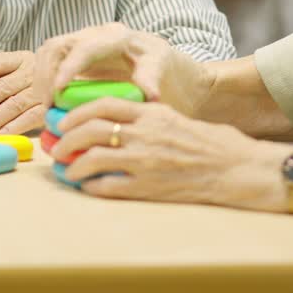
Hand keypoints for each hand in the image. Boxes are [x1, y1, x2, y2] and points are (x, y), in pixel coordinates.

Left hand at [0, 52, 44, 135]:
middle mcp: (32, 72)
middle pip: (4, 87)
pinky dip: (14, 127)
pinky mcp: (48, 108)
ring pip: (15, 104)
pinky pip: (30, 118)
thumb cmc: (25, 78)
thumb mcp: (13, 68)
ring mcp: (42, 90)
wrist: (63, 82)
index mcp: (20, 59)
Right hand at [31, 22, 212, 115]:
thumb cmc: (167, 69)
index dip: (67, 69)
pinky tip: (48, 102)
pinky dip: (44, 81)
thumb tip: (149, 93)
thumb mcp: (163, 69)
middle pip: (56, 45)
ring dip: (41, 78)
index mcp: (116, 36)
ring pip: (47, 53)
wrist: (169, 69)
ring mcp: (81, 43)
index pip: (84, 48)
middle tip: (47, 105)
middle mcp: (94, 34)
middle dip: (46, 75)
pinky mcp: (74, 56)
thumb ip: (152, 77)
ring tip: (46, 106)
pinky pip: (50, 63)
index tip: (58, 92)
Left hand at [52, 98, 288, 210]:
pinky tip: (86, 187)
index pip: (103, 104)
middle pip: (91, 130)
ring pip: (93, 159)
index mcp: (151, 114)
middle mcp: (144, 135)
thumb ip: (144, 116)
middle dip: (67, 138)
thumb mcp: (174, 117)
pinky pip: (109, 187)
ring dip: (73, 165)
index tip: (63, 119)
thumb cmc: (209, 142)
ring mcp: (145, 162)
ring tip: (66, 170)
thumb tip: (111, 120)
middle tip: (57, 146)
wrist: (235, 168)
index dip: (76, 111)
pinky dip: (91, 187)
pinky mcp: (149, 188)